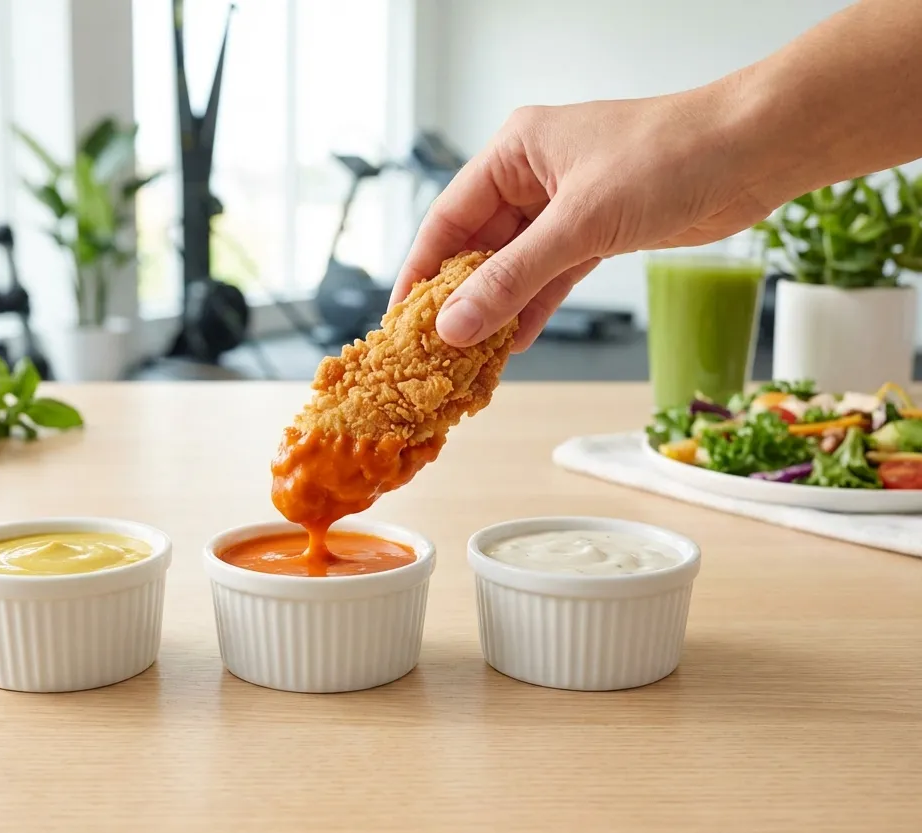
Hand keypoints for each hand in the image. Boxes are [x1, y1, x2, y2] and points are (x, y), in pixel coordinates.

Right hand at [391, 86, 776, 350]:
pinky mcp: (599, 230)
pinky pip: (552, 275)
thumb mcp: (579, 224)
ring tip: (472, 357)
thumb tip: (455, 325)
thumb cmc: (670, 158)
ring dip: (498, 309)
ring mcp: (567, 204)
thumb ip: (513, 279)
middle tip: (436, 350)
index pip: (448, 218)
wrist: (755, 152)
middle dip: (460, 297)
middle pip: (478, 245)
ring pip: (516, 265)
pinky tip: (514, 341)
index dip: (421, 270)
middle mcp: (534, 174)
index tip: (401, 319)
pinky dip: (534, 306)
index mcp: (516, 150)